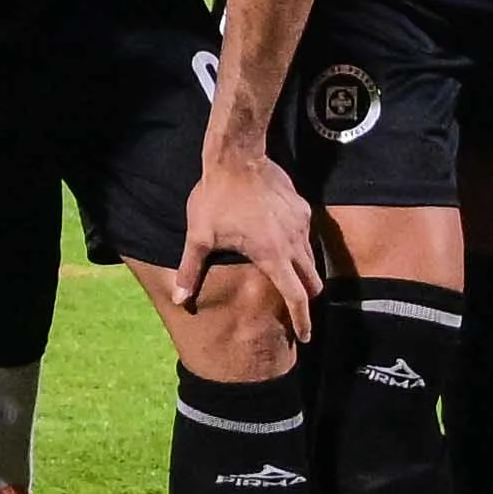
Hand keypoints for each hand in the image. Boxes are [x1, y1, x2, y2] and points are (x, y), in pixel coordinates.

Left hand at [175, 144, 321, 360]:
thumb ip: (192, 270)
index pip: (296, 297)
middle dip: (307, 299)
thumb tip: (179, 299)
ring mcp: (301, 224)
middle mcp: (293, 243)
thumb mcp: (199, 236)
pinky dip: (301, 247)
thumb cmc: (216, 197)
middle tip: (298, 310)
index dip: (303, 320)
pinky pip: (308, 236)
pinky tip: (284, 242)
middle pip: (312, 282)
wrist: (238, 155)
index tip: (306, 338)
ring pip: (313, 258)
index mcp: (272, 256)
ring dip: (304, 272)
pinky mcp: (303, 208)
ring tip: (290, 278)